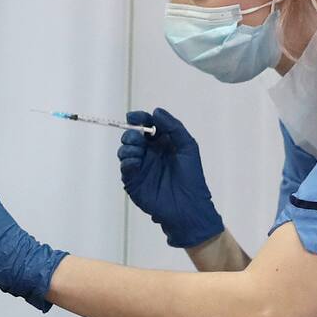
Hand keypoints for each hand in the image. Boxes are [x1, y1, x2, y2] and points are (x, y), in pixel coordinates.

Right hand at [117, 108, 223, 248]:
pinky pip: (125, 166)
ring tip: (138, 152)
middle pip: (132, 136)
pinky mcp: (134, 181)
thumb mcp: (188, 146)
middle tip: (139, 139)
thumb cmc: (191, 177)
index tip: (132, 116)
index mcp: (162, 144)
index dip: (139, 119)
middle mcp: (149, 153)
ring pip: (125, 150)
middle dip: (131, 134)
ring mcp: (140, 167)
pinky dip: (127, 161)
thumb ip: (173, 126)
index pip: (147, 126)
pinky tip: (136, 161)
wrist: (188, 206)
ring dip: (128, 147)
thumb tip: (155, 111)